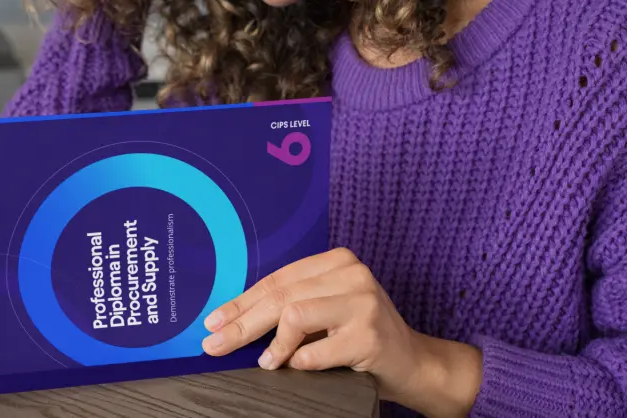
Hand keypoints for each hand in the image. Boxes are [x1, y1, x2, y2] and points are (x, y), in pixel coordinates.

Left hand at [201, 248, 482, 417]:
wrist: (415, 363)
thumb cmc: (361, 336)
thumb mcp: (326, 310)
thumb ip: (290, 306)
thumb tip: (231, 322)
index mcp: (337, 261)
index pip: (277, 280)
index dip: (241, 302)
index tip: (214, 321)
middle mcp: (352, 273)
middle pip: (281, 296)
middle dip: (242, 323)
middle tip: (215, 344)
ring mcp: (363, 302)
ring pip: (294, 315)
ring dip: (274, 344)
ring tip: (266, 362)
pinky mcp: (370, 335)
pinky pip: (317, 350)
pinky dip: (300, 362)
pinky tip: (295, 368)